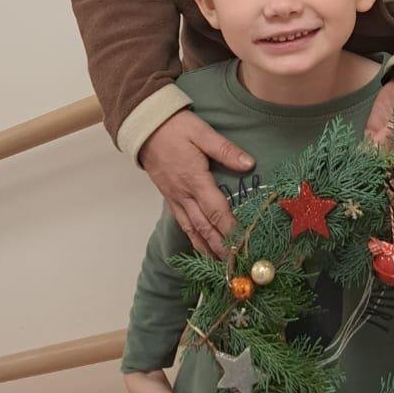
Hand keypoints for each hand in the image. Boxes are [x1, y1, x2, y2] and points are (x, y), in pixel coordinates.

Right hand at [139, 108, 253, 256]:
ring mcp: (175, 198)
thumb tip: (249, 164)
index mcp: (195, 179)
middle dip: (220, 247)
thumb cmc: (175, 127)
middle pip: (205, 227)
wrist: (144, 127)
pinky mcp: (169, 197)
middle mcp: (183, 194)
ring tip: (220, 266)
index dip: (230, 229)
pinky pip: (182, 223)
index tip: (244, 244)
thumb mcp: (202, 132)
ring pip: (192, 229)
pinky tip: (201, 246)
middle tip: (235, 265)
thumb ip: (225, 150)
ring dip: (206, 248)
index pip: (216, 211)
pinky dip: (193, 238)